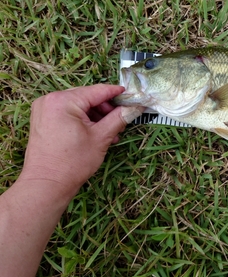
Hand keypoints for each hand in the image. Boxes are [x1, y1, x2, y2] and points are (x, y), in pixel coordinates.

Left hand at [18, 84, 143, 200]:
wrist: (47, 184)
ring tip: (111, 132)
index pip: (97, 91)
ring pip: (79, 105)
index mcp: (63, 101)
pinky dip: (83, 120)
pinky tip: (96, 133)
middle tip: (121, 120)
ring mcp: (44, 109)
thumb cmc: (72, 162)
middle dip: (106, 109)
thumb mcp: (101, 137)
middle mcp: (50, 100)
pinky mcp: (42, 119)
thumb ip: (120, 118)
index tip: (132, 96)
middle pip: (87, 97)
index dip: (117, 93)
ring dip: (96, 116)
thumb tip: (136, 107)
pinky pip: (68, 112)